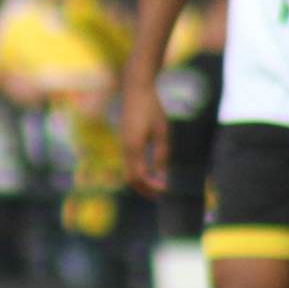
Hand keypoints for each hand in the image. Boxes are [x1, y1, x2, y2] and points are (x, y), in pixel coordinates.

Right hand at [121, 75, 169, 196]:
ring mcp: (123, 145)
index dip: (152, 186)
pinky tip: (150, 172)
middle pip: (130, 178)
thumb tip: (161, 172)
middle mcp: (125, 148)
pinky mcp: (124, 141)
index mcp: (134, 147)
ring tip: (156, 187)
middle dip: (144, 189)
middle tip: (159, 196)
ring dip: (141, 182)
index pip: (140, 176)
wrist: (135, 91)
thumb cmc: (151, 108)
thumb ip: (161, 152)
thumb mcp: (162, 130)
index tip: (166, 190)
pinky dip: (138, 172)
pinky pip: (129, 163)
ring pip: (128, 171)